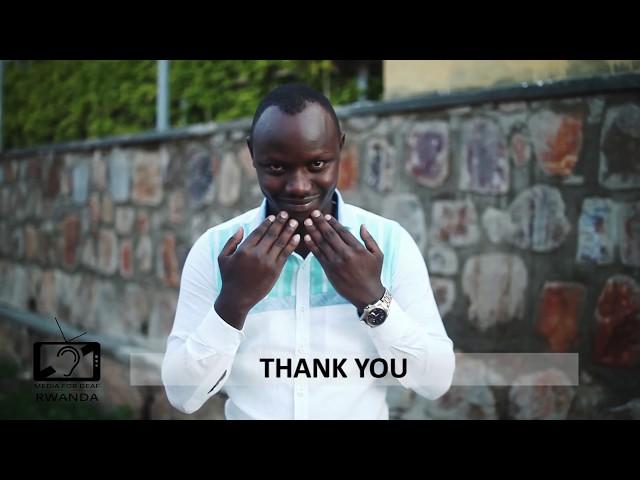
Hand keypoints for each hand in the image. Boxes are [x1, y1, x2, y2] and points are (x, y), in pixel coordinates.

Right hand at [215, 211, 299, 328]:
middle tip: (285, 213)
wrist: (237, 299)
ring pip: (280, 243)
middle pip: (271, 234)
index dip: (267, 223)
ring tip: (293, 222)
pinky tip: (297, 237)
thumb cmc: (228, 277)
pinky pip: (285, 254)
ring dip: (288, 231)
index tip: (273, 217)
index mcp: (244, 250)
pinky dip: (292, 244)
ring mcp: (267, 263)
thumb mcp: (223, 258)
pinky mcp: (275, 271)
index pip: (258, 232)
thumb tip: (241, 228)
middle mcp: (256, 254)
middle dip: (279, 223)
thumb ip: (231, 241)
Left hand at [303, 210, 384, 310]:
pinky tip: (306, 237)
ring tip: (307, 222)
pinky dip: (312, 246)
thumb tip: (362, 226)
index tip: (326, 215)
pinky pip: (318, 255)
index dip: (333, 222)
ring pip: (322, 244)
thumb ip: (369, 239)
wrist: (367, 294)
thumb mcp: (378, 255)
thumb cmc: (374, 273)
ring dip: (313, 231)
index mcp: (357, 249)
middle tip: (313, 213)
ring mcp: (336, 262)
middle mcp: (345, 254)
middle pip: (330, 235)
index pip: (343, 231)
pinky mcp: (329, 270)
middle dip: (320, 223)